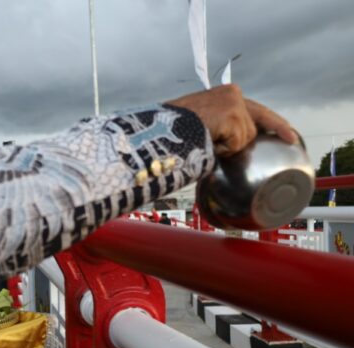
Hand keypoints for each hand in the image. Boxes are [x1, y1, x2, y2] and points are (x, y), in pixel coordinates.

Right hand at [166, 84, 296, 156]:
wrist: (162, 127)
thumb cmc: (173, 128)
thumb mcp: (200, 121)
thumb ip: (220, 125)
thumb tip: (235, 144)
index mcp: (224, 94)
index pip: (255, 110)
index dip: (274, 123)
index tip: (289, 134)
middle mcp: (232, 94)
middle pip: (254, 125)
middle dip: (264, 133)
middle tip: (282, 138)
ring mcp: (234, 104)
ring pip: (245, 138)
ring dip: (227, 147)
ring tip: (205, 141)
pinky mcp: (233, 115)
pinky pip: (236, 143)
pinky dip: (222, 149)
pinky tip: (208, 141)